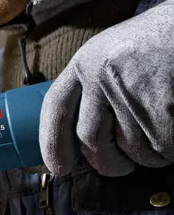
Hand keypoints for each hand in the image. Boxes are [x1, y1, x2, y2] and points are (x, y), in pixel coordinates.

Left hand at [39, 0, 173, 175]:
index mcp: (85, 62)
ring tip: (163, 130)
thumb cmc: (160, 45)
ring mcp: (132, 87)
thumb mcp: (115, 56)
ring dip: (151, 154)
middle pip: (92, 141)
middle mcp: (101, 74)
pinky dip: (171, 149)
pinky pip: (164, 147)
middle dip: (109, 163)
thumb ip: (96, 91)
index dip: (53, 144)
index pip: (55, 109)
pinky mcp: (164, 103)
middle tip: (122, 167)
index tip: (60, 169)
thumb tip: (86, 145)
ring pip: (134, 150)